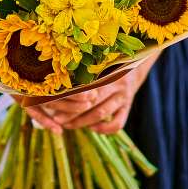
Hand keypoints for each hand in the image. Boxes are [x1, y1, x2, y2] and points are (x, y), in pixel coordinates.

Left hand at [17, 51, 160, 134]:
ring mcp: (123, 95)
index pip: (84, 89)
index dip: (68, 99)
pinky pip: (118, 123)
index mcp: (104, 70)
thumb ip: (80, 67)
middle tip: (56, 119)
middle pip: (91, 103)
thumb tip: (53, 75)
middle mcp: (115, 83)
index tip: (52, 104)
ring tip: (67, 125)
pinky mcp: (128, 105)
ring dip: (83, 122)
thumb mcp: (95, 60)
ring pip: (102, 114)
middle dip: (73, 114)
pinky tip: (93, 128)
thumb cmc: (106, 61)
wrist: (135, 61)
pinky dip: (104, 128)